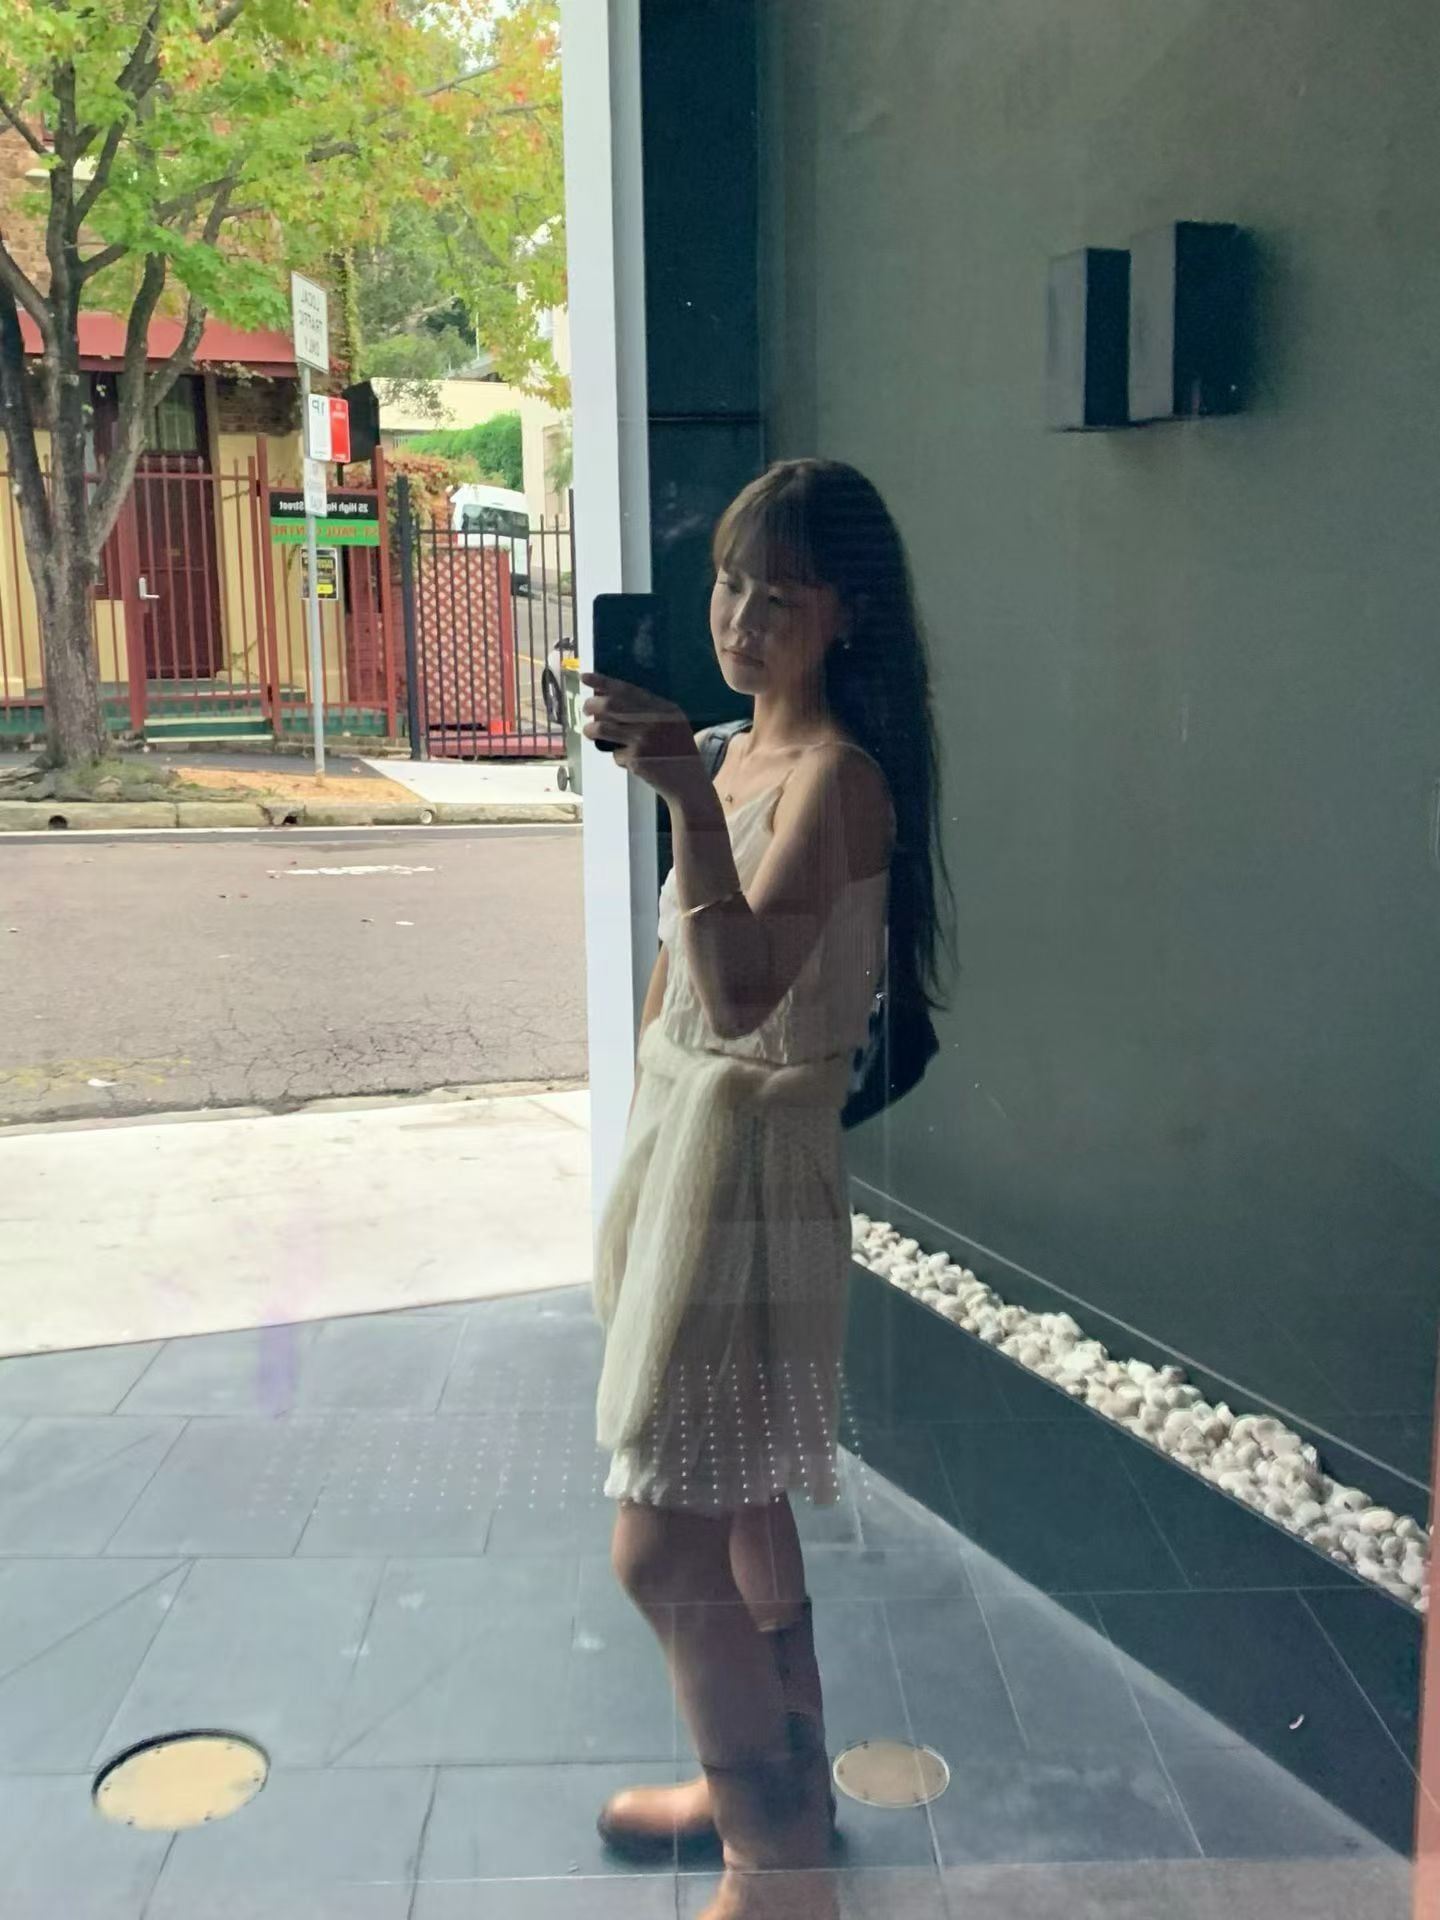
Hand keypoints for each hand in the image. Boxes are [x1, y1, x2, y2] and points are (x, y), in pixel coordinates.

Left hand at [581, 674, 703, 802]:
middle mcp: (653, 720)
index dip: (603, 682)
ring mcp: (643, 739)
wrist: (688, 780)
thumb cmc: (676, 750)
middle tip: (585, 709)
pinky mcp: (636, 759)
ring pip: (603, 728)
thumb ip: (648, 710)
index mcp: (663, 708)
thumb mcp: (672, 723)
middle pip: (611, 705)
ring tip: (589, 732)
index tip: (585, 677)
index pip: (627, 689)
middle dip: (592, 705)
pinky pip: (615, 754)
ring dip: (591, 730)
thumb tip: (608, 697)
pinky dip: (618, 757)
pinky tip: (630, 761)